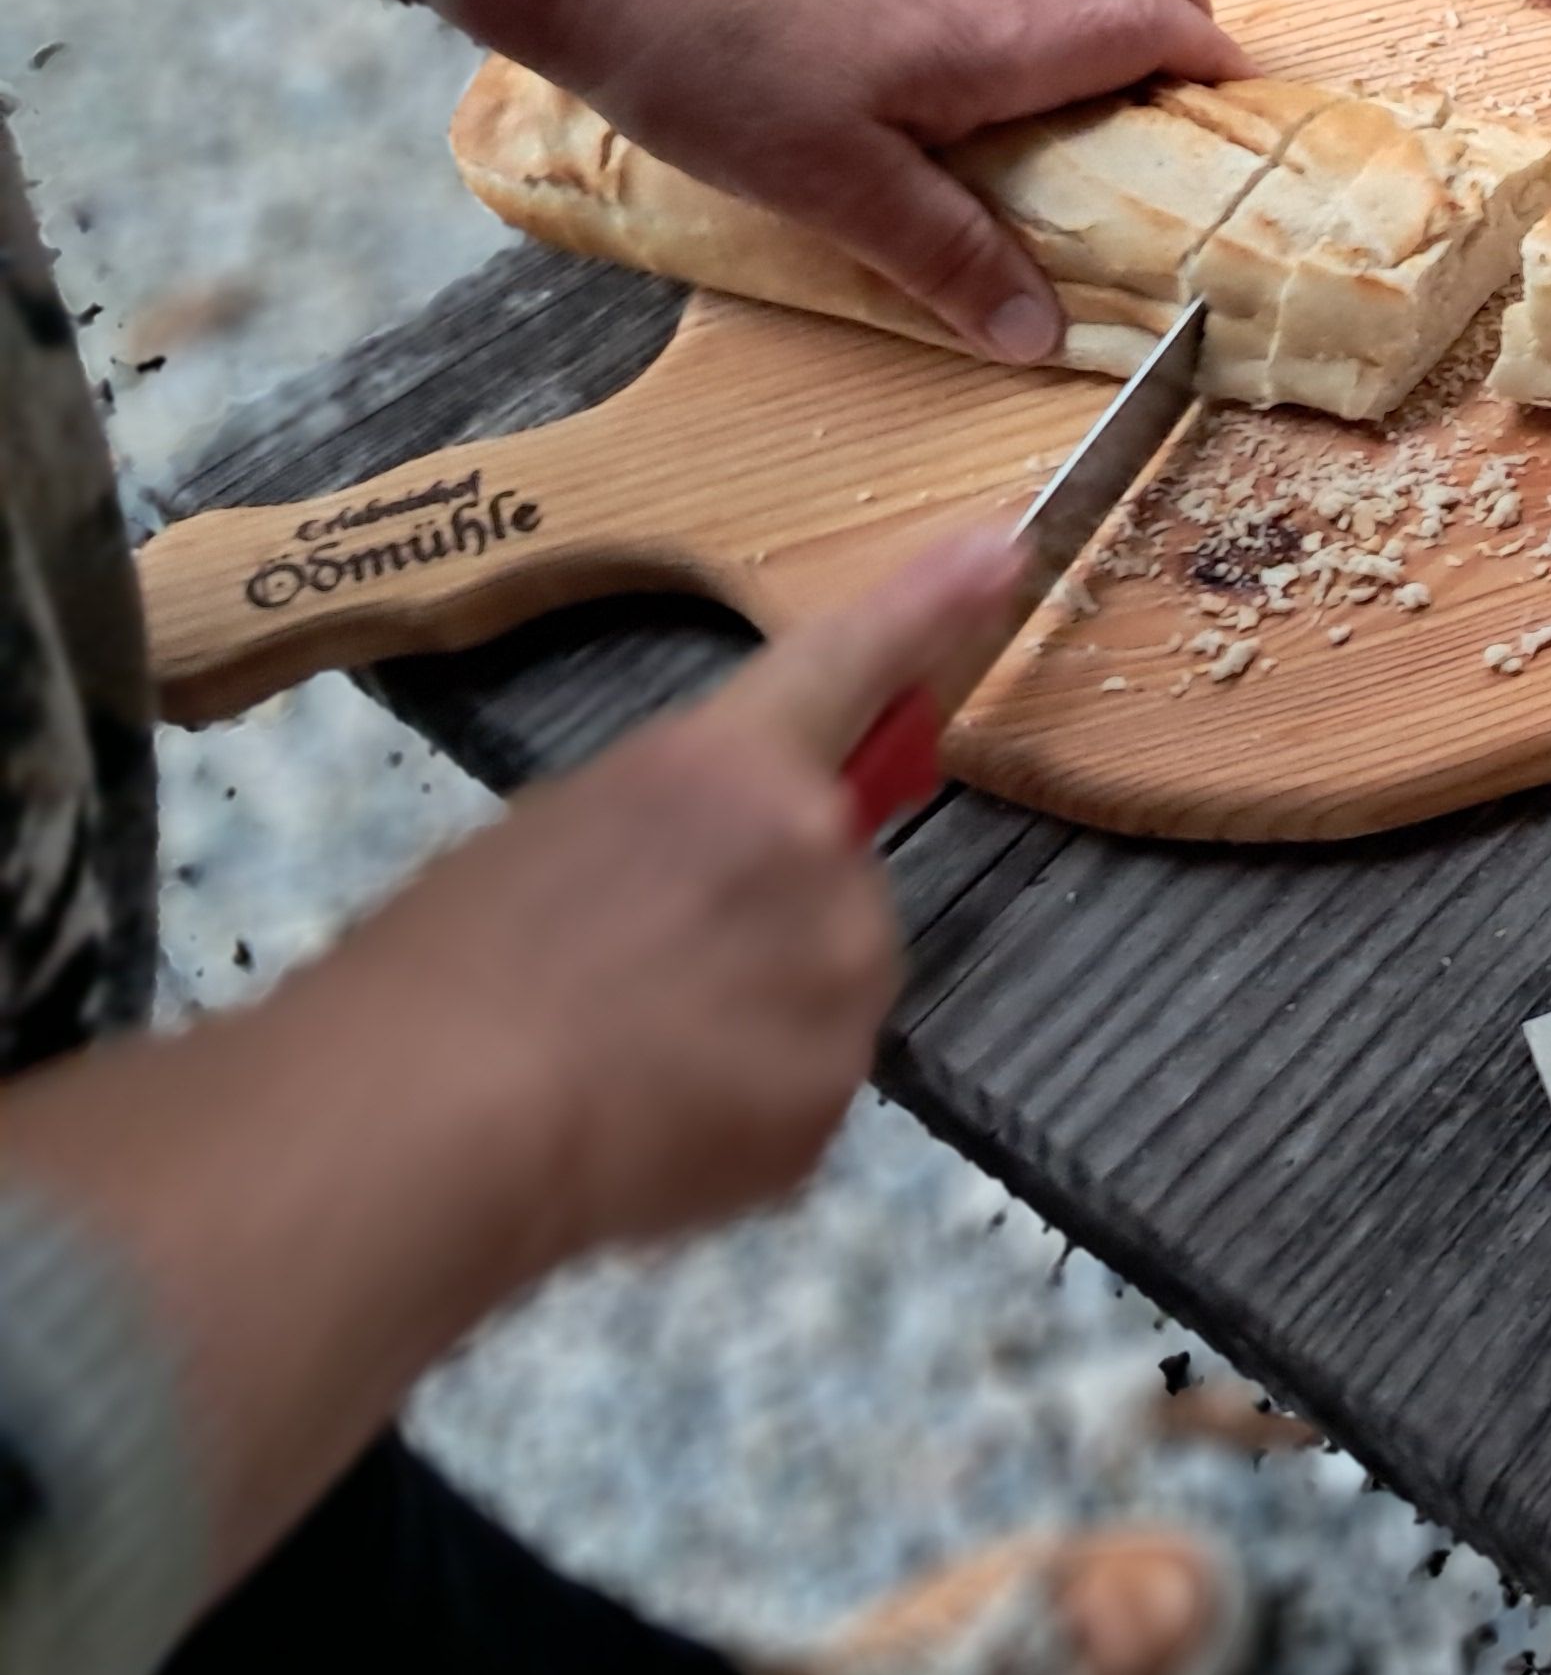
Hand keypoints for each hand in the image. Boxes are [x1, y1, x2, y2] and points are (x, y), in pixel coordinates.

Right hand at [331, 522, 1023, 1253]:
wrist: (424, 1125)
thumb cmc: (443, 971)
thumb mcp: (555, 836)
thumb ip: (681, 826)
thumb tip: (716, 871)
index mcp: (725, 762)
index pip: (848, 663)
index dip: (929, 607)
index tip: (1002, 549)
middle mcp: (813, 850)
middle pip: (830, 873)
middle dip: (764, 918)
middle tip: (636, 976)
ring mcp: (839, 974)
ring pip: (826, 986)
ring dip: (757, 1019)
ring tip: (622, 1061)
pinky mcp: (836, 1093)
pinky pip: (804, 1089)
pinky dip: (743, 1111)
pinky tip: (646, 1125)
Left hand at [433, 0, 1254, 362]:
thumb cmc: (722, 70)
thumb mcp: (839, 191)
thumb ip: (948, 258)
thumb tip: (1039, 337)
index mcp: (996, 34)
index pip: (1144, 23)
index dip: (1210, 56)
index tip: (1250, 98)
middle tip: (1200, 62)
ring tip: (1124, 34)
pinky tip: (1006, 18)